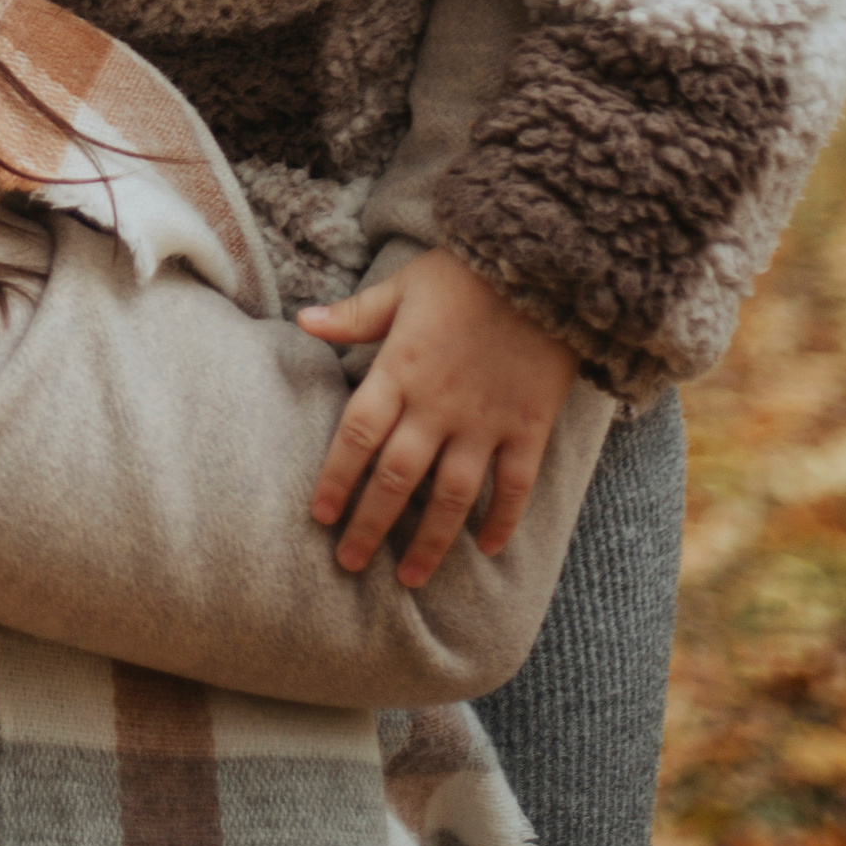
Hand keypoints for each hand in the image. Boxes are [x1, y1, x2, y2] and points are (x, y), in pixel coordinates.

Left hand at [298, 247, 580, 587]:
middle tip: (350, 563)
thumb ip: (355, 315)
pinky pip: (514, 485)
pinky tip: (488, 549)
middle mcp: (436, 406)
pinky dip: (501, 520)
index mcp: (399, 371)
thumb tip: (303, 320)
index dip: (335, 480)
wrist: (543, 268)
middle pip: (395, 478)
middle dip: (370, 525)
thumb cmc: (465, 275)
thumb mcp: (402, 286)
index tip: (321, 516)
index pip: (356, 437)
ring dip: (429, 541)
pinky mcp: (528, 427)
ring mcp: (485, 422)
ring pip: (451, 496)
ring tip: (409, 577)